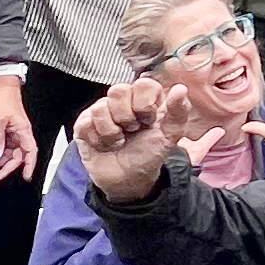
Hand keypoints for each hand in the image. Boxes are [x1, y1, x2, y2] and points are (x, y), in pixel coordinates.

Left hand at [0, 72, 37, 182]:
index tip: (26, 177)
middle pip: (16, 157)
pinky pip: (0, 148)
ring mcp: (12, 134)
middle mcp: (20, 135)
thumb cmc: (2, 99)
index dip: (30, 165)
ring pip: (6, 155)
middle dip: (4, 169)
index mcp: (23, 131)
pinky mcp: (5, 133)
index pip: (30, 152)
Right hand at [72, 76, 182, 202]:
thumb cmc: (149, 154)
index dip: (145, 103)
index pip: (143, 83)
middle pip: (118, 90)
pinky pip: (85, 123)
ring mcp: (101, 110)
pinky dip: (98, 140)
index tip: (148, 120)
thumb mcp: (169, 136)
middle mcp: (122, 100)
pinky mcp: (84, 124)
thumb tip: (180, 88)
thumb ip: (178, 112)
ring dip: (113, 132)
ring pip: (100, 108)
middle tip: (132, 131)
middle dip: (127, 117)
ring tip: (119, 141)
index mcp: (144, 98)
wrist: (128, 181)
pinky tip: (104, 145)